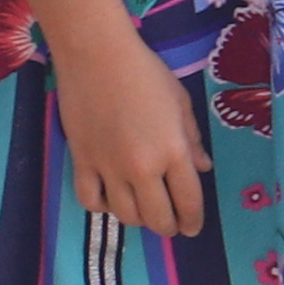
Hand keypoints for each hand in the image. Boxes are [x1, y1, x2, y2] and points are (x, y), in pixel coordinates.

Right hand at [58, 33, 207, 239]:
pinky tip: (109, 200)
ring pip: (124, 214)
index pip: (188, 201)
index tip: (192, 228)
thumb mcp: (181, 104)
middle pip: (156, 217)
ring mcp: (108, 167)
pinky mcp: (81, 162)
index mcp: (173, 151)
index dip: (192, 220)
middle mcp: (142, 167)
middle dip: (167, 227)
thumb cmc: (146, 74)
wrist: (96, 57)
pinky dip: (101, 207)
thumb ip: (192, 140)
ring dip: (137, 219)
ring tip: (143, 211)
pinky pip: (89, 200)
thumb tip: (202, 168)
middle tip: (170, 225)